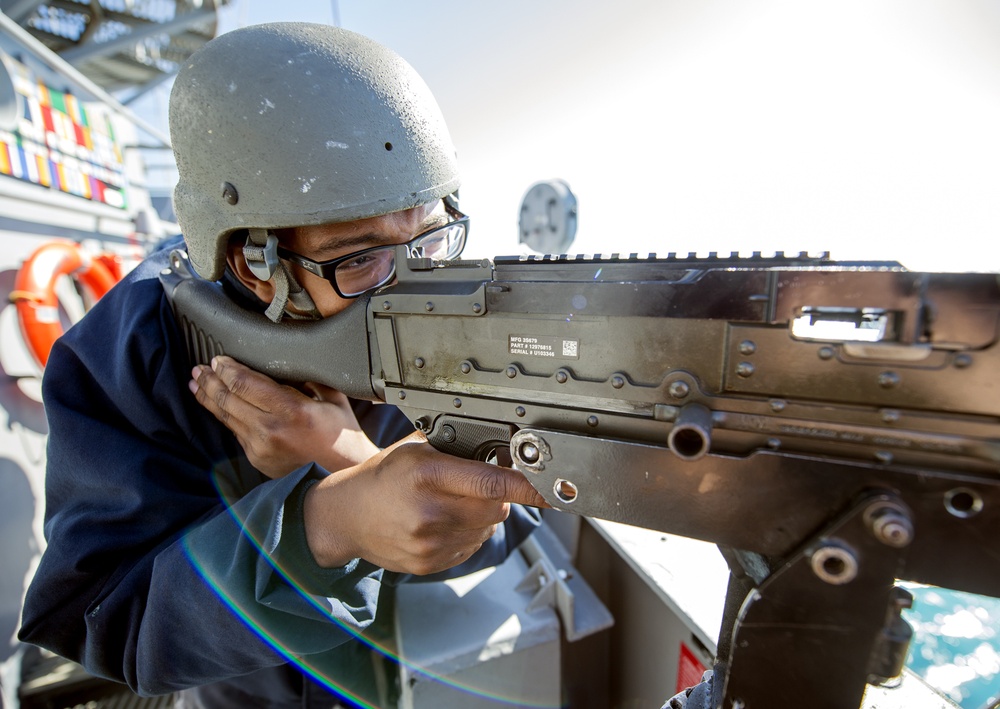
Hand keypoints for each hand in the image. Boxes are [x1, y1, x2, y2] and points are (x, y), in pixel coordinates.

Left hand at [189, 356, 379, 477]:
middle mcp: (272, 430)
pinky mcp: (257, 458)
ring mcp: (261, 447)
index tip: (218, 359)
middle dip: (210, 381)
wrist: (341, 471)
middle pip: (229, 399)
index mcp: (292, 410)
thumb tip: (286, 360)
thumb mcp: (332, 396)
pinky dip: (223, 415)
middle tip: (199, 368)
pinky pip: (235, 431)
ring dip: (208, 397)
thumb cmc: (341, 434)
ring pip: (226, 416)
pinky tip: (214, 405)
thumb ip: (309, 377)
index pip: (246, 384)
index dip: (227, 369)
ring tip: (196, 383)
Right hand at [304, 432, 549, 574]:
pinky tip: (442, 522)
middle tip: (474, 486)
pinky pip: (472, 546)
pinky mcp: (431, 564)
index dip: (527, 486)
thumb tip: (503, 440)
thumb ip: (456, 444)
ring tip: (451, 504)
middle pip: (496, 506)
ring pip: (487, 526)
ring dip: (482, 515)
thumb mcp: (414, 448)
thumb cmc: (383, 477)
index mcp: (428, 474)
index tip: (551, 487)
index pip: (492, 482)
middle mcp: (430, 510)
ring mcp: (430, 542)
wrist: (346, 517)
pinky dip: (468, 533)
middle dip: (498, 495)